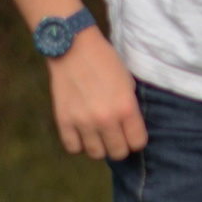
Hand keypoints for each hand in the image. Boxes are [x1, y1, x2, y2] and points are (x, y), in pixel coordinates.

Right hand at [48, 29, 146, 159]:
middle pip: (118, 152)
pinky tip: (81, 133)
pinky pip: (73, 147)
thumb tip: (130, 128)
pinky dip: (78, 143)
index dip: (136, 139)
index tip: (131, 133)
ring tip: (98, 134)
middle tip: (115, 135)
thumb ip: (130, 107)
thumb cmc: (105, 61)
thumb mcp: (128, 82)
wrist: (73, 47)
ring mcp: (83, 121)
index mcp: (126, 108)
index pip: (138, 143)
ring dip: (99, 146)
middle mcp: (106, 118)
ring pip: (96, 154)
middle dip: (119, 146)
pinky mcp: (63, 120)